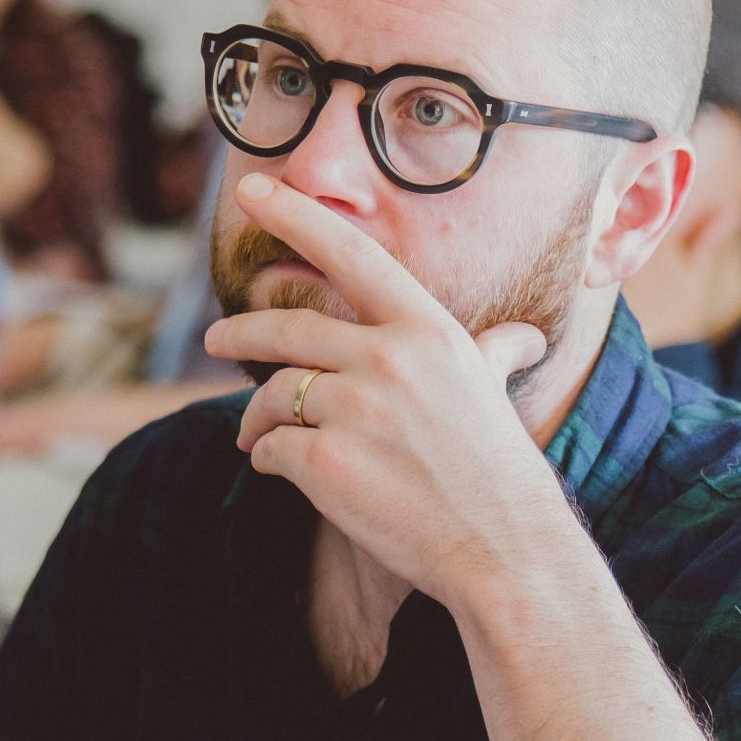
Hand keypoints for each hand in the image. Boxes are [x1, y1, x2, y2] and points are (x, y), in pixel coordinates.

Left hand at [203, 169, 572, 601]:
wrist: (505, 550)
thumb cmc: (500, 475)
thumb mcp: (492, 394)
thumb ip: (492, 354)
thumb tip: (524, 337)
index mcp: (428, 332)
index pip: (351, 256)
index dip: (297, 216)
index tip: (253, 189)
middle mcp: (389, 359)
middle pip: (289, 329)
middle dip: (240, 332)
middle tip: (215, 341)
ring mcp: (354, 409)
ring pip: (273, 395)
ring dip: (254, 417)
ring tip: (252, 437)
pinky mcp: (325, 461)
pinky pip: (271, 448)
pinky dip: (268, 459)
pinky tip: (281, 471)